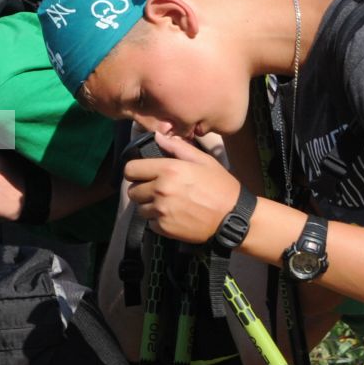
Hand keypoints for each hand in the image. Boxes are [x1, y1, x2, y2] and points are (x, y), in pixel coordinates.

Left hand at [124, 131, 241, 243]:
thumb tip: (158, 136)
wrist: (233, 217)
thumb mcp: (203, 161)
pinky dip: (158, 220)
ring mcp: (161, 210)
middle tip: (158, 190)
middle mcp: (160, 190)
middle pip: (132, 190)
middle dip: (142, 189)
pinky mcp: (164, 228)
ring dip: (149, 206)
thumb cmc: (220, 186)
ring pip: (140, 207)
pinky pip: (150, 222)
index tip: (142, 174)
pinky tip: (173, 215)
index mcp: (168, 170)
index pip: (130, 170)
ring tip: (168, 203)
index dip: (135, 171)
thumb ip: (177, 147)